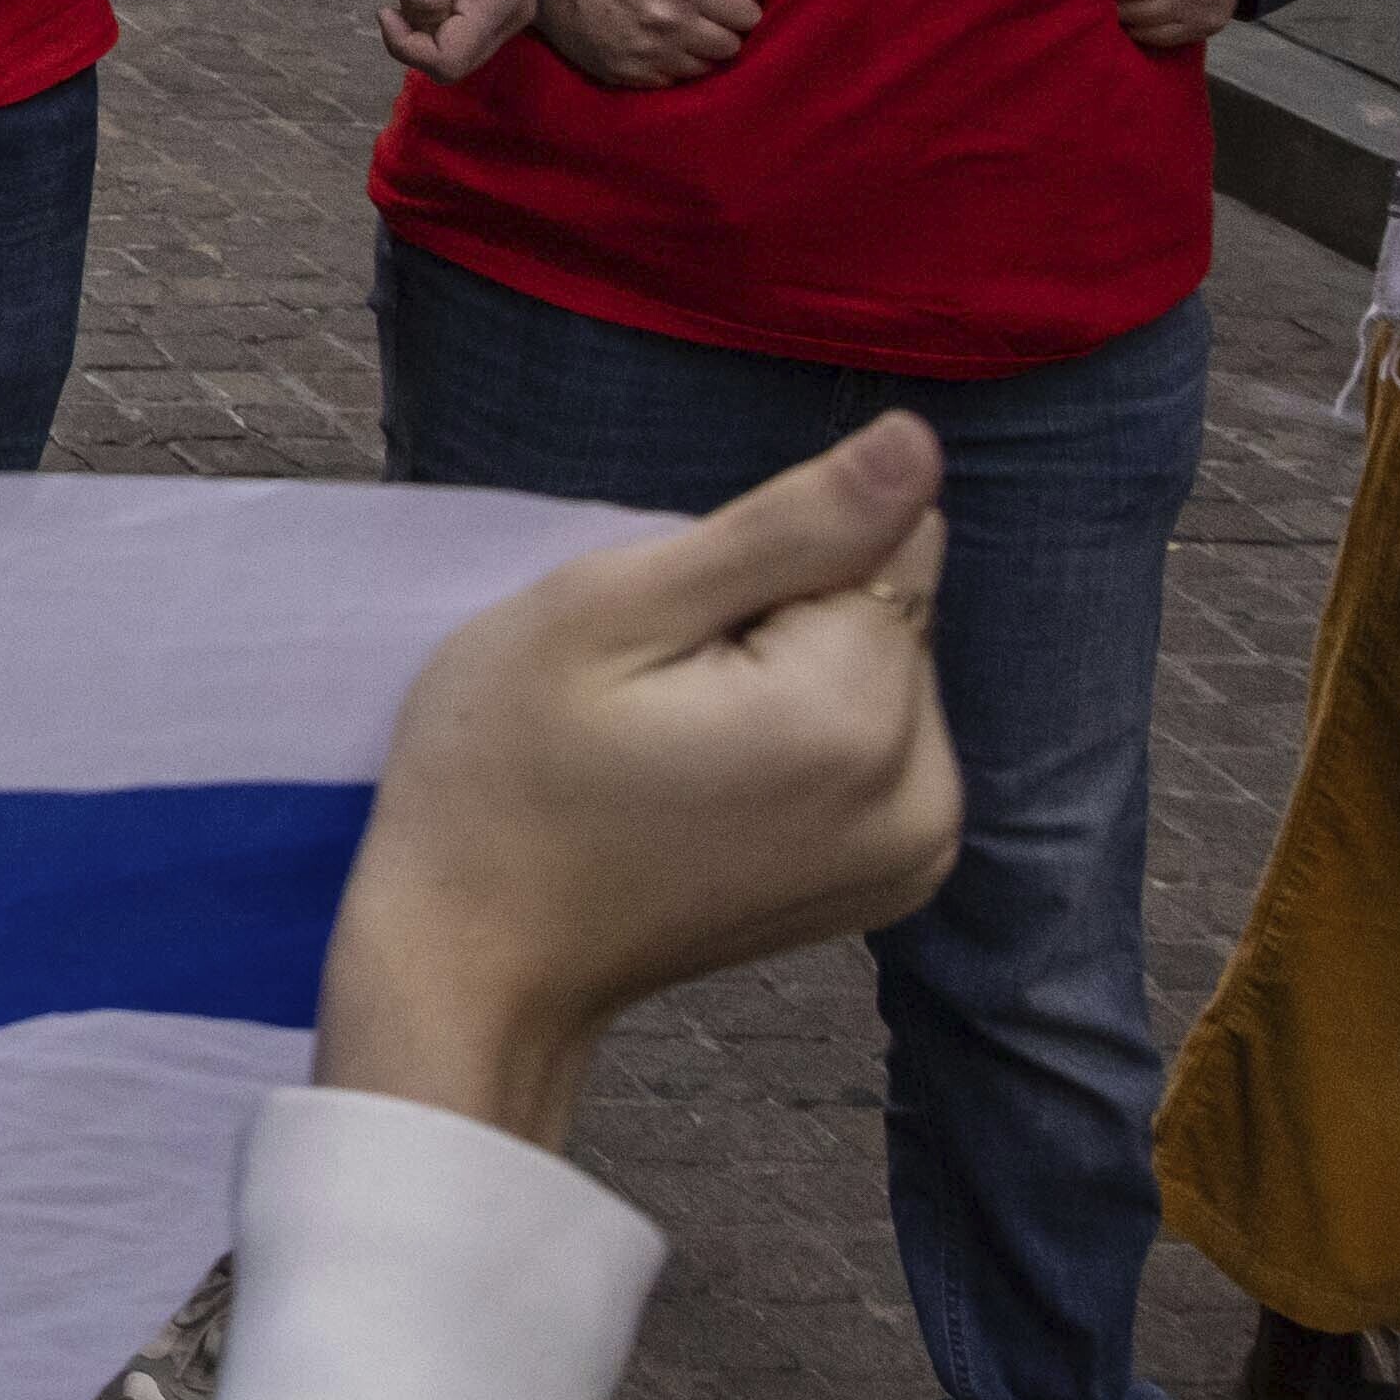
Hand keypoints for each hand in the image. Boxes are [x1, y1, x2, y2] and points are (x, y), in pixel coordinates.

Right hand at [311, 419, 957, 1149]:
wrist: (475, 960)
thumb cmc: (500, 775)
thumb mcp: (604, 611)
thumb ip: (783, 526)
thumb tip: (918, 438)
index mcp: (851, 716)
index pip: (884, 533)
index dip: (764, 557)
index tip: (671, 634)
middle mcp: (924, 790)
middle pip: (892, 604)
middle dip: (785, 614)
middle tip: (655, 689)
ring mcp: (921, 848)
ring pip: (889, 666)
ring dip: (798, 672)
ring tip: (676, 738)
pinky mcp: (903, 875)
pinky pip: (885, 739)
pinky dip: (811, 734)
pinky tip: (715, 778)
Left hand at [383, 0, 544, 81]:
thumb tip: (420, 26)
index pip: (447, 63)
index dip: (405, 48)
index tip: (384, 7)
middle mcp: (518, 12)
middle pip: (457, 64)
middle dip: (416, 44)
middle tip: (394, 0)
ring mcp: (519, 5)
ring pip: (464, 49)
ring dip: (430, 29)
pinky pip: (472, 28)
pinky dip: (444, 18)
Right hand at [539, 0, 762, 87]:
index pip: (749, 15)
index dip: (740, 6)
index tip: (722, 0)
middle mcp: (672, 23)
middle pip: (732, 46)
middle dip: (724, 31)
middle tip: (703, 17)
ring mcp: (650, 54)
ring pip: (707, 68)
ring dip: (701, 51)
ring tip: (681, 33)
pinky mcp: (631, 75)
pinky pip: (676, 81)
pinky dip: (674, 66)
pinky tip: (659, 47)